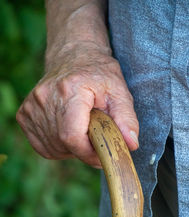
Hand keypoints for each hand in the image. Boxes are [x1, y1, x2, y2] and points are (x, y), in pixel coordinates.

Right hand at [16, 43, 138, 167]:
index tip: (102, 153)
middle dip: (84, 151)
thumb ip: (127, 119)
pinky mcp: (24, 115)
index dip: (89, 153)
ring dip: (72, 149)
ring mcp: (31, 107)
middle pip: (63, 144)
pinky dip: (58, 147)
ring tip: (82, 129)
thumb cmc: (98, 73)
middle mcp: (44, 99)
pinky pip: (42, 145)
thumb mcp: (119, 91)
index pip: (72, 136)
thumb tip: (131, 144)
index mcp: (69, 91)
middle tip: (96, 137)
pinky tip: (68, 131)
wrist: (73, 57)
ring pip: (53, 148)